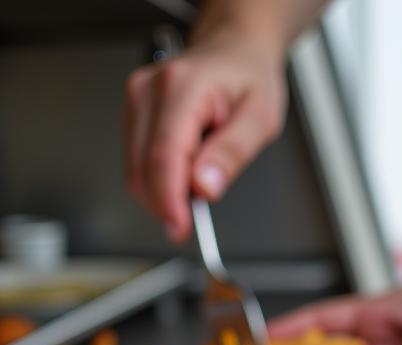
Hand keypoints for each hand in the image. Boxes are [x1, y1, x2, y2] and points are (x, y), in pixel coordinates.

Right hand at [124, 39, 286, 240]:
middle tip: (197, 219)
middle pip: (142, 169)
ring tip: (200, 182)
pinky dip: (160, 181)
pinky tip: (185, 174)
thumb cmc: (249, 79)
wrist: (235, 51)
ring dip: (163, 194)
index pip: (163, 157)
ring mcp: (137, 101)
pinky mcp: (134, 113)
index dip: (168, 201)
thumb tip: (205, 187)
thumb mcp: (260, 118)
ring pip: (135, 171)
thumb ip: (232, 154)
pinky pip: (138, 162)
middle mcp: (150, 91)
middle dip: (166, 204)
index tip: (181, 229)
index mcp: (182, 89)